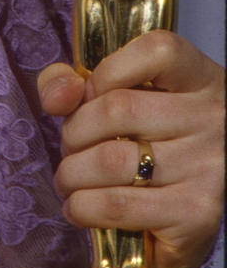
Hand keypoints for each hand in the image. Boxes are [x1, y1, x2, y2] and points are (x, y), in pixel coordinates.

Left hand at [38, 30, 224, 267]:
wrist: (200, 197)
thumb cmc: (153, 136)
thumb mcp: (126, 93)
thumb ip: (76, 82)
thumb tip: (55, 98)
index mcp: (199, 78)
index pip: (156, 51)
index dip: (106, 72)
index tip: (89, 95)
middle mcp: (211, 119)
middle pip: (118, 109)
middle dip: (74, 132)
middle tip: (70, 148)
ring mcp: (208, 168)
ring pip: (112, 161)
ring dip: (72, 173)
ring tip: (68, 179)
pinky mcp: (196, 215)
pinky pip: (118, 206)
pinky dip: (83, 207)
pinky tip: (79, 207)